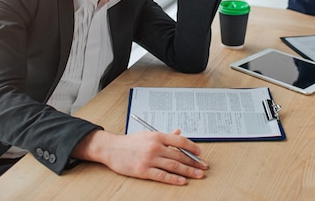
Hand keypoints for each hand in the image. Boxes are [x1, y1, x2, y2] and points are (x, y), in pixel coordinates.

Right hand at [73, 129, 207, 184]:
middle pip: (179, 155)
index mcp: (157, 136)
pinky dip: (173, 178)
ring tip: (198, 174)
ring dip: (188, 171)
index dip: (192, 147)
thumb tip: (179, 133)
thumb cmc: (130, 142)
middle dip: (193, 162)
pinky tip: (182, 181)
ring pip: (173, 166)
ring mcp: (149, 159)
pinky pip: (162, 175)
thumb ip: (165, 136)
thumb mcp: (148, 134)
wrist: (111, 148)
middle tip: (203, 167)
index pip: (180, 141)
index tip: (200, 153)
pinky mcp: (143, 170)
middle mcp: (155, 146)